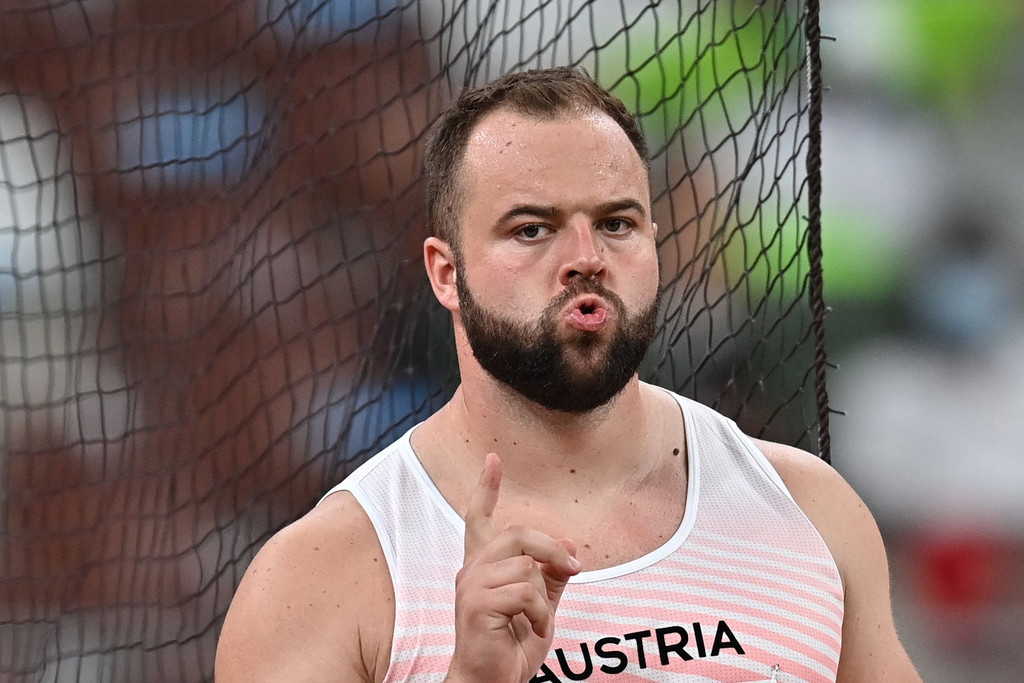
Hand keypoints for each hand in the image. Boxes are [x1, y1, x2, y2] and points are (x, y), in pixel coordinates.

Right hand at [445, 453, 580, 682]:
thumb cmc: (511, 648)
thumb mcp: (541, 607)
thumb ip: (552, 576)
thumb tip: (570, 542)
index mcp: (483, 567)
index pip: (479, 519)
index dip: (485, 488)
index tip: (493, 459)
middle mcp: (471, 570)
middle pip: (517, 533)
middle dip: (551, 548)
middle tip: (574, 568)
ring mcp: (470, 586)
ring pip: (526, 565)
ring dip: (545, 596)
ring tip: (540, 620)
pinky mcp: (475, 604)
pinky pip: (525, 591)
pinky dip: (540, 613)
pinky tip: (535, 629)